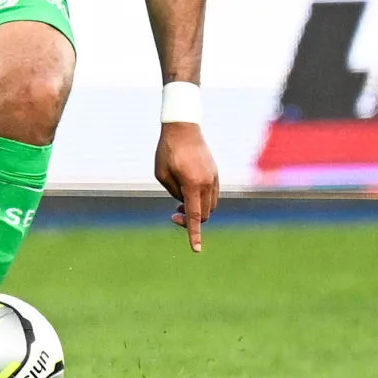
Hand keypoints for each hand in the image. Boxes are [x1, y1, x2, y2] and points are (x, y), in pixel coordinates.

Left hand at [155, 122, 218, 252]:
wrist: (183, 128)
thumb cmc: (167, 151)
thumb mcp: (162, 175)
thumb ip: (174, 192)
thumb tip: (185, 203)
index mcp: (192, 184)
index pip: (195, 216)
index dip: (194, 234)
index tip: (196, 249)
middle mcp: (207, 183)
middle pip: (204, 214)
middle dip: (191, 220)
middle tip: (174, 214)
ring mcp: (214, 178)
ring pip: (210, 205)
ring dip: (198, 209)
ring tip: (180, 201)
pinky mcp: (216, 173)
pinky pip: (213, 194)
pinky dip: (203, 200)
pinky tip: (189, 192)